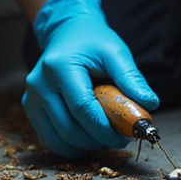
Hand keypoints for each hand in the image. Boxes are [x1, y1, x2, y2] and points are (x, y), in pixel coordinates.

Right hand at [24, 0, 158, 156]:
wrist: (66, 32)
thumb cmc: (93, 42)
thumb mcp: (115, 53)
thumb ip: (131, 78)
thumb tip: (150, 104)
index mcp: (59, 68)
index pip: (82, 109)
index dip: (104, 129)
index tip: (125, 137)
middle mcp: (39, 84)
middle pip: (69, 128)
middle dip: (97, 141)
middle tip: (119, 139)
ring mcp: (31, 98)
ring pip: (58, 139)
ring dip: (85, 147)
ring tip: (104, 139)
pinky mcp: (30, 108)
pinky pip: (49, 138)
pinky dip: (70, 146)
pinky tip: (88, 141)